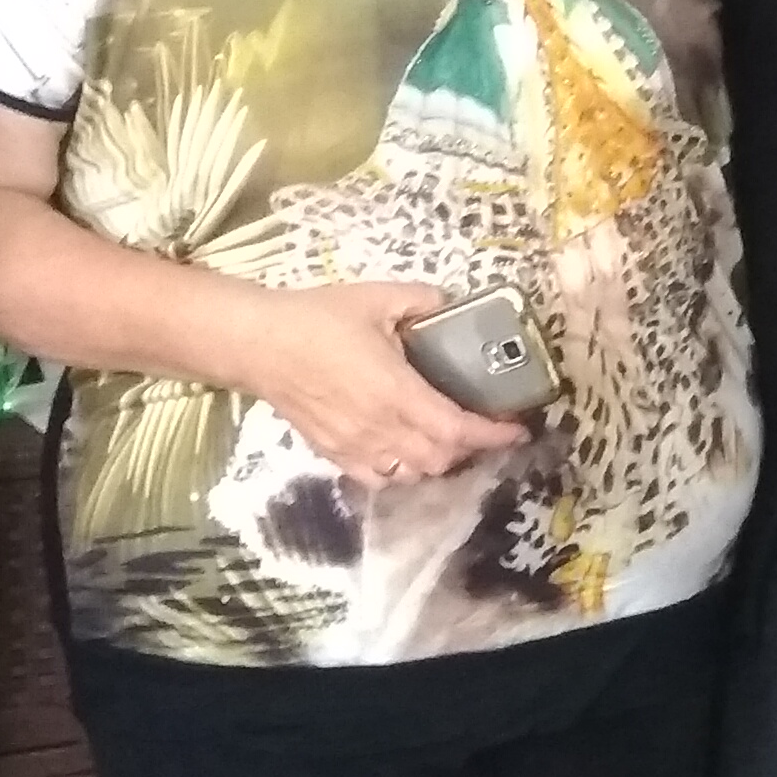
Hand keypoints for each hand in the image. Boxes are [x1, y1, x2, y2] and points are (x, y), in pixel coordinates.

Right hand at [239, 283, 534, 485]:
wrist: (259, 345)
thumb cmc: (317, 319)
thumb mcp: (377, 298)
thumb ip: (422, 301)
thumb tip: (450, 304)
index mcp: (396, 393)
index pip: (457, 429)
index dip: (492, 435)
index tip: (516, 431)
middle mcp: (380, 429)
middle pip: (440, 459)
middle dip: (469, 447)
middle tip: (480, 424)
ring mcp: (355, 447)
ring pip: (412, 474)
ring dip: (437, 461)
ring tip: (445, 438)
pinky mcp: (333, 454)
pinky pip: (378, 479)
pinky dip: (401, 471)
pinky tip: (404, 451)